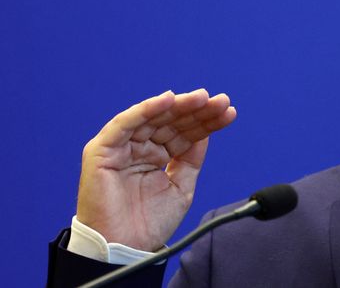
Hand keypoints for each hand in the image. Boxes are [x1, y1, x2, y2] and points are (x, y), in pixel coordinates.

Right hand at [76, 89, 236, 250]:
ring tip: (202, 98)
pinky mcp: (102, 150)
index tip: (229, 112)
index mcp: (157, 155)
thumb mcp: (181, 185)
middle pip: (171, 121)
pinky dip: (146, 109)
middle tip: (220, 101)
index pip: (184, 132)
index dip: (206, 121)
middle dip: (197, 110)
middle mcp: (140, 146)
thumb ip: (191, 158)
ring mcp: (121, 146)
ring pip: (152, 117)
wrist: (125, 250)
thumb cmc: (149, 224)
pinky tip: (169, 99)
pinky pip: (125, 124)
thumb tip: (207, 131)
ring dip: (178, 105)